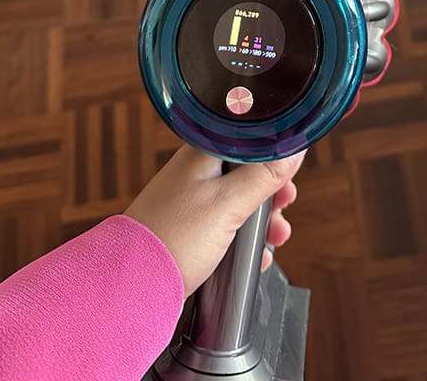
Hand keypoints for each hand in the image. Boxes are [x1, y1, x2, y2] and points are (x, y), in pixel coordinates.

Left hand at [125, 145, 303, 295]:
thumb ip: (265, 173)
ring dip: (261, 220)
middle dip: (271, 195)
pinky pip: (226, 224)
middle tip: (281, 212)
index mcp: (203, 153)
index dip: (273, 158)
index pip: (249, 140)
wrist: (130, 285)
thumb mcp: (228, 203)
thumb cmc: (172, 239)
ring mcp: (192, 200)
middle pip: (248, 172)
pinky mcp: (190, 227)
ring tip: (272, 241)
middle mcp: (197, 171)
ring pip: (239, 201)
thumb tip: (295, 146)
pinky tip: (252, 256)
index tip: (288, 180)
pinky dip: (243, 237)